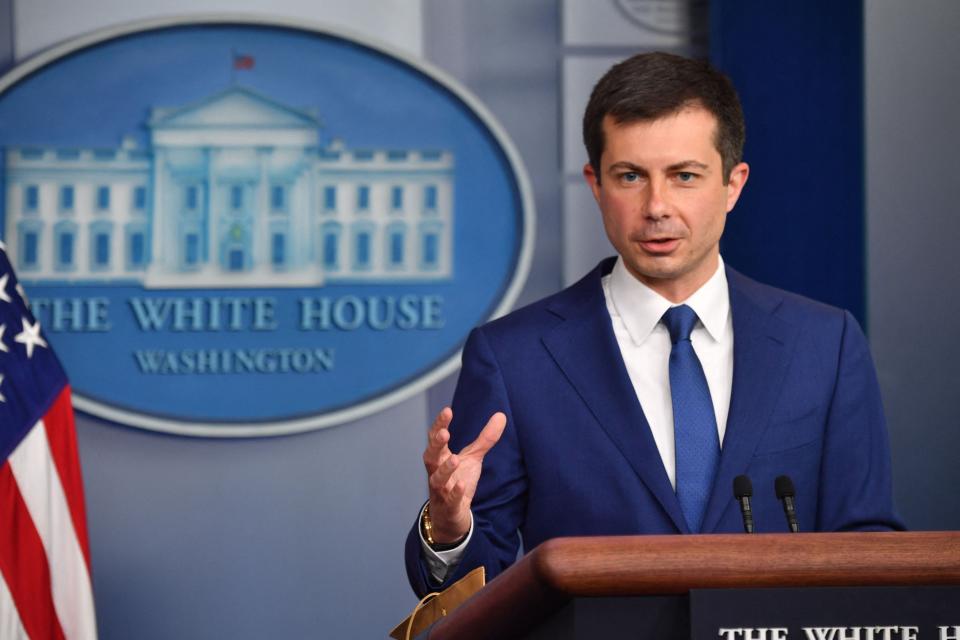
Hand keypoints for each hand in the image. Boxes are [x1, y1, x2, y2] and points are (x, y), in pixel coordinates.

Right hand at [422, 407, 506, 542]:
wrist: (450, 515)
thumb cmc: (458, 480)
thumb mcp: (473, 458)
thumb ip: (485, 438)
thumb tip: (501, 415)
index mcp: (440, 457)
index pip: (436, 438)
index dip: (439, 425)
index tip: (447, 411)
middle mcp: (436, 472)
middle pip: (430, 457)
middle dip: (436, 445)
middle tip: (444, 433)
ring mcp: (440, 490)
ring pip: (437, 479)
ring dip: (445, 469)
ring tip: (455, 459)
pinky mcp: (449, 506)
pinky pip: (450, 500)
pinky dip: (455, 493)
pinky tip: (462, 484)